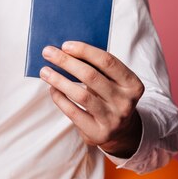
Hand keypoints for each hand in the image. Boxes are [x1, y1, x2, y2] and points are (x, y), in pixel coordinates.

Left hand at [40, 41, 143, 157]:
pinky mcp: (98, 133)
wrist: (120, 131)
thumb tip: (66, 51)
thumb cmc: (110, 96)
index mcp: (133, 84)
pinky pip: (73, 112)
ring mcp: (113, 119)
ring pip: (81, 95)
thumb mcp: (112, 81)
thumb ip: (97, 67)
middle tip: (48, 52)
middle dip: (66, 62)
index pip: (108, 61)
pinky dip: (60, 98)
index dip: (85, 51)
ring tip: (44, 71)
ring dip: (59, 80)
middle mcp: (125, 102)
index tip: (65, 45)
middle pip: (91, 76)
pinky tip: (52, 88)